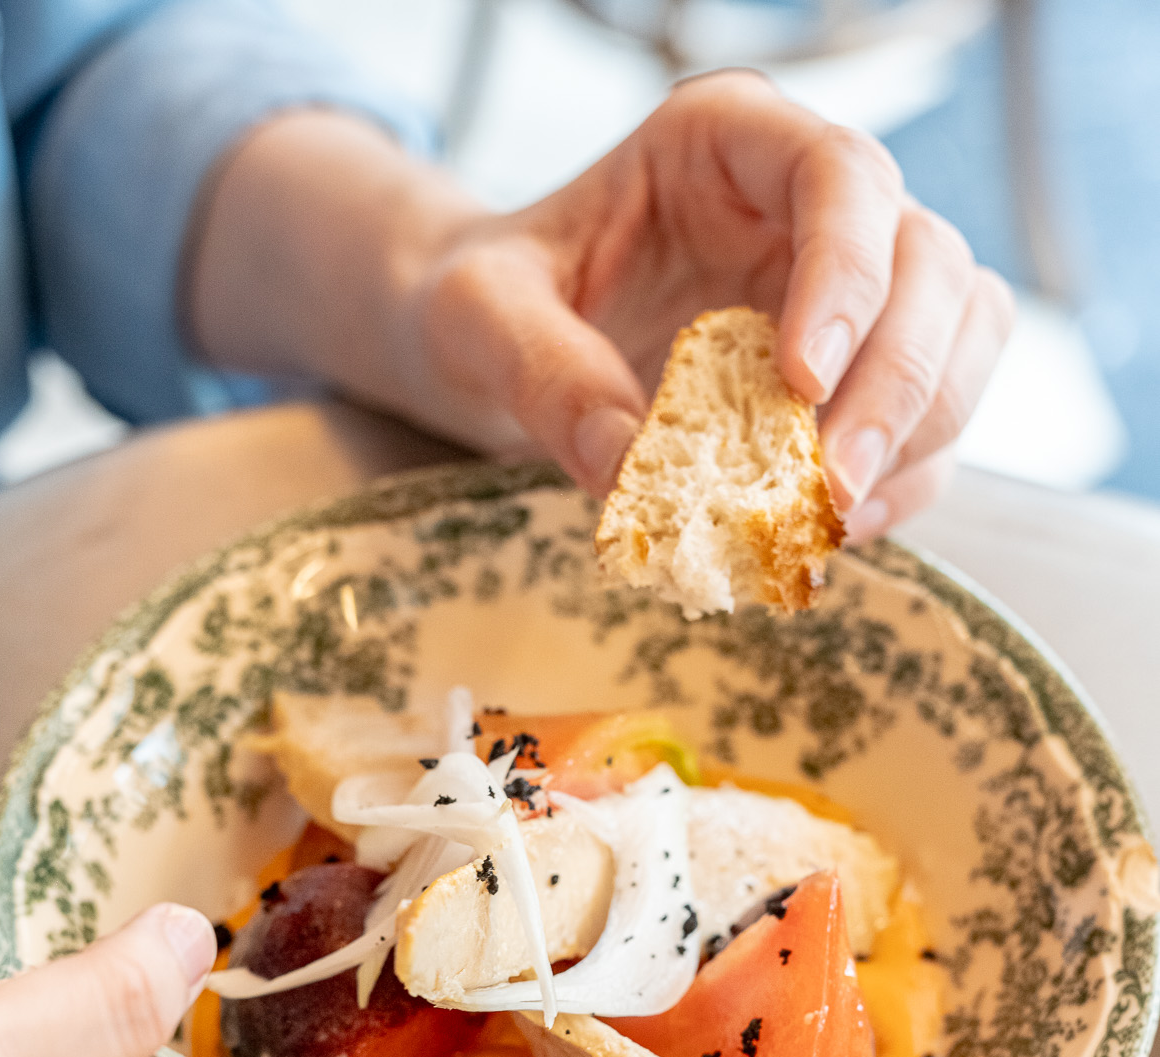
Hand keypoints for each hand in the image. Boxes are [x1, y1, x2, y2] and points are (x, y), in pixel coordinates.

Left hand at [187, 80, 1012, 541]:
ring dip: (918, 435)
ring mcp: (848, 287)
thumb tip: (626, 467)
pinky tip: (829, 529)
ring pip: (960, 336)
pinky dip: (900, 482)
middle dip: (897, 381)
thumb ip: (542, 377)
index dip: (847, 276)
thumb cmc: (491, 301)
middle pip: (928, 263)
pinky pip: (929, 422)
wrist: (499, 344)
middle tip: (827, 485)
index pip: (841, 177)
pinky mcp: (856, 373)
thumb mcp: (479, 320)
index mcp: (728, 143)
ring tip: (830, 515)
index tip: (800, 382)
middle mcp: (810, 203)